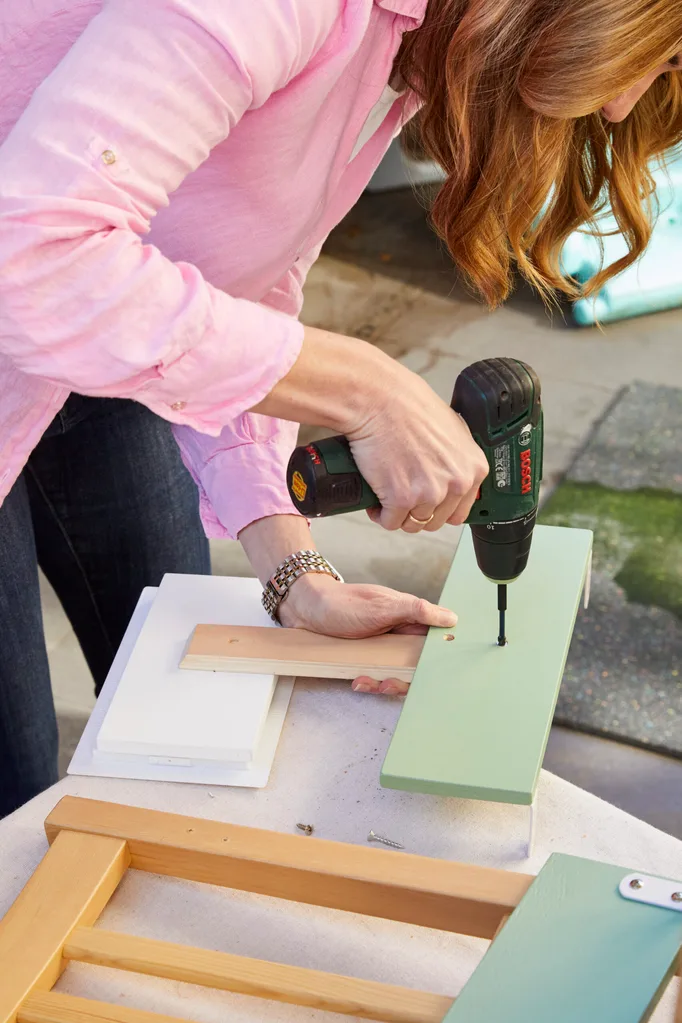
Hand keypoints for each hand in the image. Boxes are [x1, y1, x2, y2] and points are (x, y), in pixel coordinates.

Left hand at [278, 573, 455, 696]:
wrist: (305, 607)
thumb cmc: (342, 602)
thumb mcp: (383, 606)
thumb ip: (417, 611)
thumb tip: (451, 617)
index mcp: (408, 618)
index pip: (434, 641)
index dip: (438, 658)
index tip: (434, 673)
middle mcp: (398, 634)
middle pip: (416, 664)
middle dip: (405, 680)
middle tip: (390, 683)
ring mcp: (381, 647)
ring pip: (395, 674)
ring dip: (383, 683)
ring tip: (368, 683)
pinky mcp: (365, 658)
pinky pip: (375, 676)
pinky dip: (367, 682)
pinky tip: (357, 681)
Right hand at [347, 363, 488, 532]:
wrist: (379, 401)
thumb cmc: (408, 407)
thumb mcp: (451, 430)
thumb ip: (456, 459)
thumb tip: (450, 476)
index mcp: (473, 468)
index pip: (460, 511)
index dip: (438, 508)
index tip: (426, 504)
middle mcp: (456, 483)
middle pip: (436, 520)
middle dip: (417, 512)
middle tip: (403, 497)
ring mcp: (429, 493)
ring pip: (413, 524)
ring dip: (398, 514)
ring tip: (388, 497)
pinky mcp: (401, 498)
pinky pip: (390, 522)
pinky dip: (380, 514)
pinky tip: (377, 499)